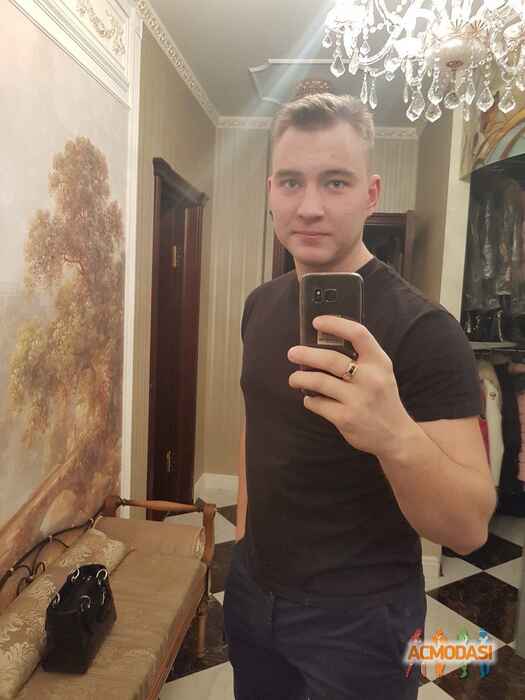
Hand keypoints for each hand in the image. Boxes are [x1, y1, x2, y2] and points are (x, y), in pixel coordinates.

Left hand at [287, 315, 414, 458]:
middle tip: (292, 353)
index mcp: (379, 362)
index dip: (335, 324)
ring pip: (319, 382)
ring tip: (294, 379)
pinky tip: (309, 399)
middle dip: (306, 355)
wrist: (395, 435)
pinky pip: (318, 404)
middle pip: (331, 360)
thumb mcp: (380, 373)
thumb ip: (361, 358)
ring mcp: (358, 400)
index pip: (358, 334)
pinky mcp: (346, 418)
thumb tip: (323, 342)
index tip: (316, 322)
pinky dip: (309, 400)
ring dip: (300, 378)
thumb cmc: (382, 398)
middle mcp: (370, 379)